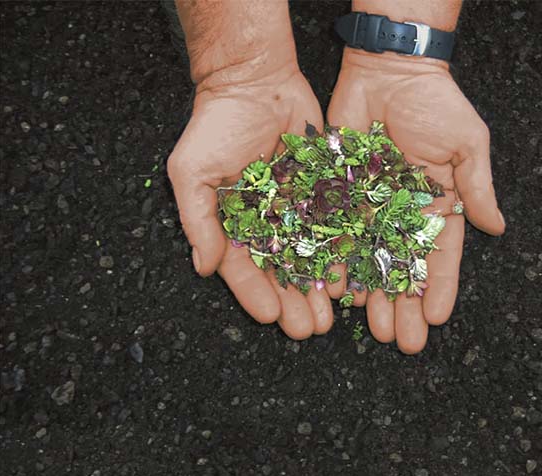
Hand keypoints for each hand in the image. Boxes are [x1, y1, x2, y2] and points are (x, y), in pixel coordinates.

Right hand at [167, 63, 334, 338]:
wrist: (254, 80)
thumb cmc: (215, 124)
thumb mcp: (192, 171)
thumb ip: (198, 219)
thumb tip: (205, 266)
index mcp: (232, 223)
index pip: (244, 268)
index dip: (255, 294)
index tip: (270, 317)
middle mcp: (266, 222)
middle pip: (281, 270)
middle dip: (294, 301)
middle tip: (309, 329)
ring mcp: (296, 207)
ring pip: (310, 255)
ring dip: (319, 286)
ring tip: (331, 314)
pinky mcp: (323, 189)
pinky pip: (334, 225)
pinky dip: (341, 250)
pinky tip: (349, 273)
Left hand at [327, 49, 505, 353]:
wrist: (388, 70)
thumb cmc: (435, 102)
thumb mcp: (467, 143)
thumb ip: (476, 187)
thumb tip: (498, 229)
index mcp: (436, 206)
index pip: (440, 256)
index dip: (440, 288)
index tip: (437, 319)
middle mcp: (401, 214)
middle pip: (402, 268)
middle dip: (403, 305)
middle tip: (401, 341)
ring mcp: (369, 207)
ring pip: (369, 261)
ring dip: (371, 296)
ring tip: (372, 328)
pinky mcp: (339, 194)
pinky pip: (337, 235)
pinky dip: (337, 262)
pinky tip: (337, 292)